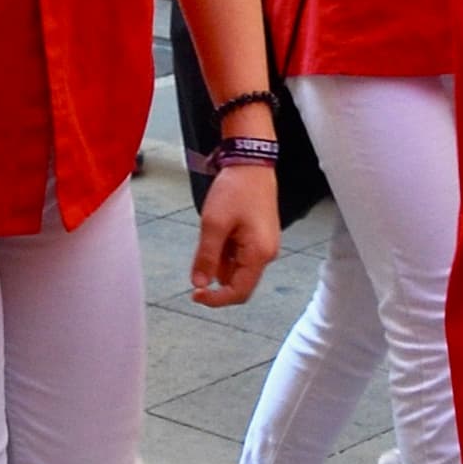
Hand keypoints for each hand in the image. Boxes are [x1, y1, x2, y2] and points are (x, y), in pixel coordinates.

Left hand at [189, 159, 279, 306]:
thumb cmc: (236, 189)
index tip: (195, 295)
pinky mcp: (259, 237)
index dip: (216, 300)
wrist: (251, 163)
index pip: (239, 292)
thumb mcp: (214, 224)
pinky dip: (225, 253)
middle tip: (196, 269)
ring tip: (210, 236)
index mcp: (259, 254)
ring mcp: (264, 246)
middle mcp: (266, 254)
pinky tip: (217, 232)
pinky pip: (240, 256)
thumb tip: (200, 283)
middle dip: (216, 281)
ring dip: (219, 264)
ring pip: (238, 269)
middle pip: (240, 284)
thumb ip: (207, 257)